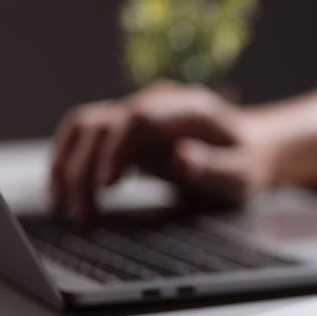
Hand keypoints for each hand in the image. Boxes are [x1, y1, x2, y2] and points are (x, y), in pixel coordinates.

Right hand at [49, 80, 270, 219]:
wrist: (251, 147)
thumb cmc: (247, 163)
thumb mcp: (240, 173)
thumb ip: (212, 166)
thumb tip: (180, 158)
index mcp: (190, 108)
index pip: (139, 118)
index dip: (117, 149)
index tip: (105, 185)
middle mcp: (158, 102)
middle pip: (105, 123)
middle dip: (85, 168)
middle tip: (82, 213)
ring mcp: (140, 110)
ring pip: (86, 126)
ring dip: (69, 164)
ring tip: (65, 207)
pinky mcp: (128, 127)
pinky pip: (87, 137)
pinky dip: (70, 162)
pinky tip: (65, 193)